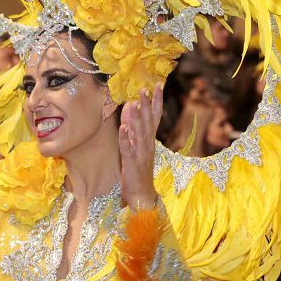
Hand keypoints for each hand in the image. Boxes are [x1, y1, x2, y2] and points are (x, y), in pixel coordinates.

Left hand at [120, 86, 162, 210]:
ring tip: (133, 103)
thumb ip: (135, 130)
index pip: (155, 117)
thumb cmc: (138, 171)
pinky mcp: (132, 164)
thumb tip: (131, 110)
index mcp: (150, 141)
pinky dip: (125, 138)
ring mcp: (140, 154)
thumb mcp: (137, 148)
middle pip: (148, 122)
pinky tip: (122, 128)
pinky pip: (128, 149)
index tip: (158, 85)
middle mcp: (147, 145)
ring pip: (139, 133)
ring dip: (136, 118)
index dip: (157, 101)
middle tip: (144, 89)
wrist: (142, 195)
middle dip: (146, 105)